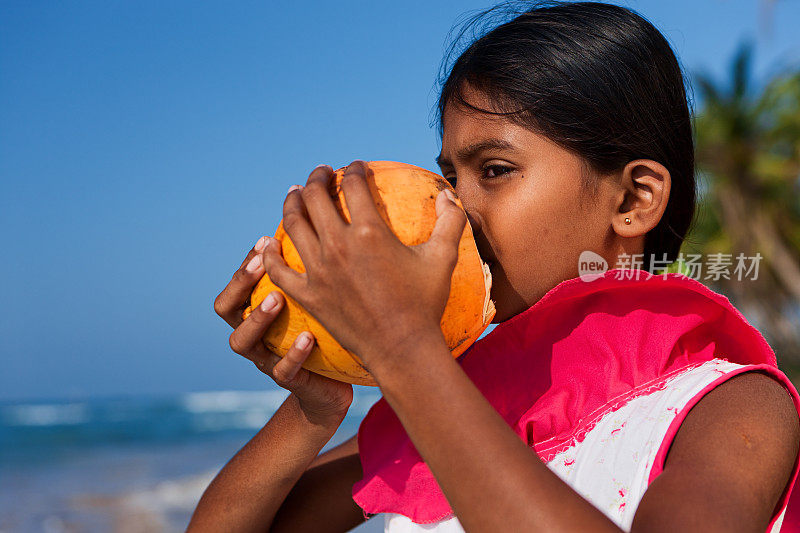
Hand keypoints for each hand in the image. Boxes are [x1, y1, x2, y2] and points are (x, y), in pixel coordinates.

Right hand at [214, 239, 352, 425]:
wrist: (330, 391)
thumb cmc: (321, 336)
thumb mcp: (313, 305)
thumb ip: (307, 277)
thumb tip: (324, 227)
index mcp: (253, 315)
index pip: (235, 286)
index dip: (245, 264)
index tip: (267, 240)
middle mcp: (252, 336)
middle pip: (226, 309)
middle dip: (241, 283)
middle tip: (264, 262)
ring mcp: (266, 361)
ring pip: (242, 341)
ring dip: (257, 318)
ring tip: (278, 298)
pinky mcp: (290, 383)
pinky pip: (283, 371)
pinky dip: (293, 354)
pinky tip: (308, 337)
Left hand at [259, 161, 465, 373]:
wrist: (402, 348)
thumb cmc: (425, 304)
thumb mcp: (444, 258)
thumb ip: (451, 221)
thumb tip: (448, 193)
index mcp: (371, 232)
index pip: (354, 184)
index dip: (354, 169)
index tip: (356, 168)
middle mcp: (339, 245)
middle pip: (316, 196)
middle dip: (317, 177)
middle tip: (321, 173)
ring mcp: (319, 271)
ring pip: (292, 224)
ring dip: (291, 203)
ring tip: (295, 194)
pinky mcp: (308, 295)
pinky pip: (278, 270)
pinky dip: (269, 254)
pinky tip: (267, 244)